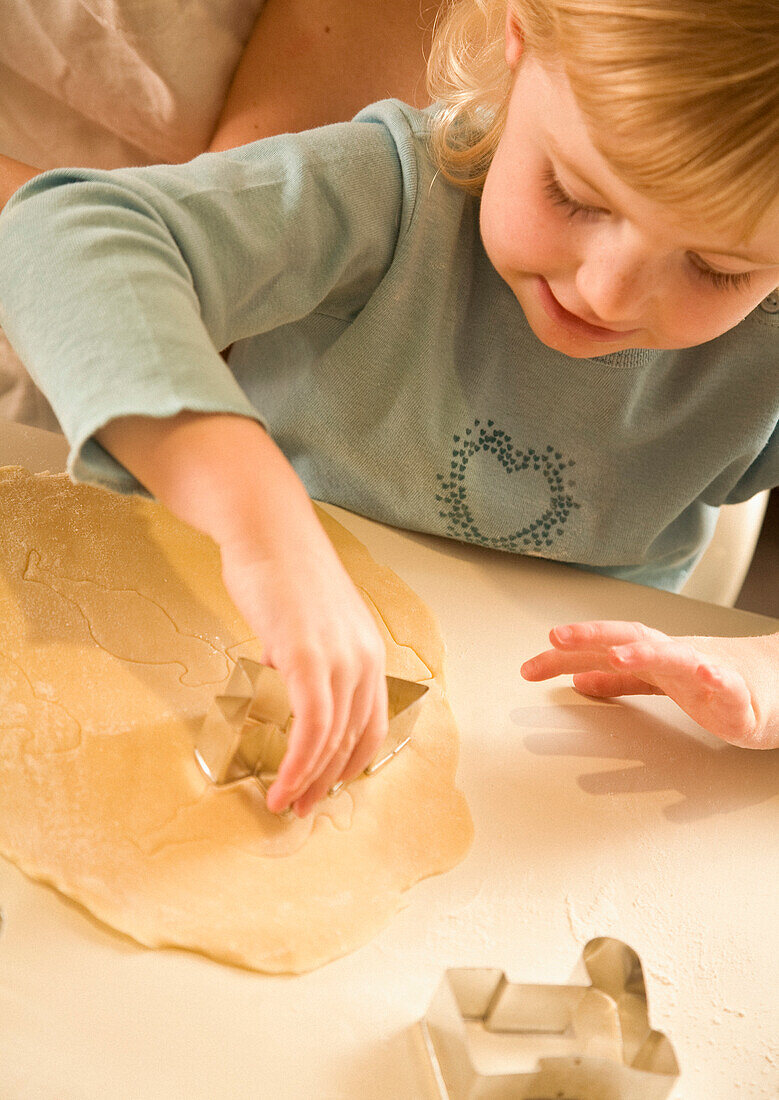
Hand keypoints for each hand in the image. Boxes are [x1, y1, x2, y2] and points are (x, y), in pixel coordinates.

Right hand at [220, 526, 387, 815]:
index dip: (350, 762)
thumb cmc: (279, 570)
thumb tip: (282, 672)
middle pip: (354, 739)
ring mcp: (340, 658)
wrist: (266, 530)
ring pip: (332, 740)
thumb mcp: (306, 620)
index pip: (372, 723)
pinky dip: (299, 763)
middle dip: (328, 782)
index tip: (325, 786)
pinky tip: (283, 782)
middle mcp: (364, 659)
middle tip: (301, 808)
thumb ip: (304, 652)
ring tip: (284, 804)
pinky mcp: (309, 658)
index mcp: (368, 652)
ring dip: (309, 781)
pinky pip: (311, 727)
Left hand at [521, 621, 778, 748]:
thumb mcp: (657, 680)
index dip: (565, 655)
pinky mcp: (738, 696)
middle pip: (631, 637)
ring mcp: (706, 671)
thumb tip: (577, 679)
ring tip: (619, 654)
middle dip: (593, 636)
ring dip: (646, 653)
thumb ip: (619, 680)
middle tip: (556, 638)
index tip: (526, 669)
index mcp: (653, 656)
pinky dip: (716, 679)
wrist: (775, 685)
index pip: (602, 647)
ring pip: (675, 655)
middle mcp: (675, 656)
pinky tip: (705, 674)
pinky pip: (726, 686)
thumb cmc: (715, 681)